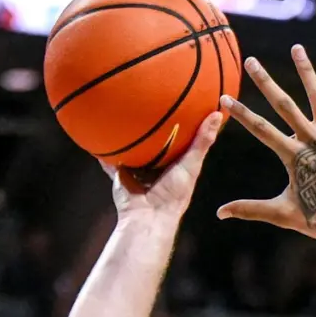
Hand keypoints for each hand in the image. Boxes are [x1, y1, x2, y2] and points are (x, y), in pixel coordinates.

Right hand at [106, 112, 223, 224]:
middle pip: (152, 143)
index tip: (179, 102)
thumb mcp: (192, 164)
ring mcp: (136, 171)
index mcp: (173, 164)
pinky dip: (104, 152)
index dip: (178, 123)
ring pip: (131, 150)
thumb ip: (202, 141)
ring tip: (121, 112)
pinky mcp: (120, 175)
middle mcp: (154, 166)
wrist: (148, 215)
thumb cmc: (174, 192)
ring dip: (126, 137)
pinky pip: (110, 161)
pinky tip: (98, 134)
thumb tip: (218, 114)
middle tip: (146, 101)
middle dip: (149, 127)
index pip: (176, 139)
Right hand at [217, 47, 315, 250]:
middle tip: (251, 60)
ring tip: (296, 48)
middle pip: (284, 104)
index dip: (240, 113)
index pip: (260, 129)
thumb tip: (219, 213)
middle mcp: (313, 139)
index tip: (224, 98)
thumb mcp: (283, 214)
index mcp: (294, 156)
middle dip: (265, 81)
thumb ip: (251, 209)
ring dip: (305, 70)